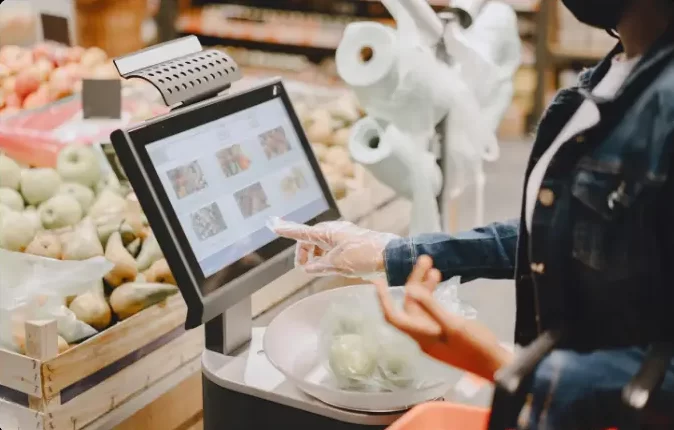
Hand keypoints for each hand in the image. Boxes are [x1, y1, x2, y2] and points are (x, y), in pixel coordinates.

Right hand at [270, 217, 398, 277]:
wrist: (390, 255)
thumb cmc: (364, 256)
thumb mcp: (337, 264)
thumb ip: (319, 266)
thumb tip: (307, 268)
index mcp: (327, 232)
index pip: (301, 232)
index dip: (287, 230)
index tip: (273, 225)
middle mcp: (334, 231)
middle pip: (310, 239)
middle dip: (304, 252)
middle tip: (303, 268)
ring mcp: (343, 235)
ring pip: (321, 244)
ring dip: (315, 256)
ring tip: (318, 269)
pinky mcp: (352, 242)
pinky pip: (332, 247)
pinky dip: (326, 256)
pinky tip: (330, 266)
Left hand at [373, 255, 512, 381]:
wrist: (495, 365)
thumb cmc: (476, 347)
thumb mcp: (454, 325)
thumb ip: (432, 307)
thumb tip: (410, 291)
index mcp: (421, 335)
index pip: (394, 317)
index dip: (383, 300)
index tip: (377, 282)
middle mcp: (423, 334)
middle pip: (410, 305)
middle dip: (414, 282)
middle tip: (425, 260)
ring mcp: (433, 333)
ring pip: (422, 306)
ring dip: (425, 287)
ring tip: (434, 268)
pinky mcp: (444, 332)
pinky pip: (431, 310)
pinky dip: (433, 296)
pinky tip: (439, 283)